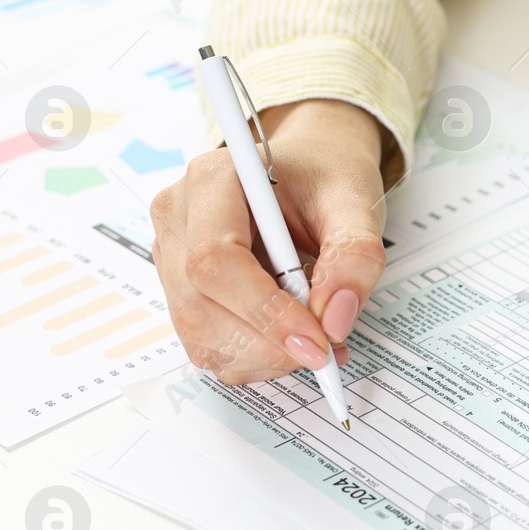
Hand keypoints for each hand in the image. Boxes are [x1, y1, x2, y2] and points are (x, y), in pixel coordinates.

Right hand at [151, 99, 391, 382]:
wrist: (309, 171)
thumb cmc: (324, 178)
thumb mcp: (356, 204)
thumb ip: (354, 256)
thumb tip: (334, 320)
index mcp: (213, 179)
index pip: (216, 259)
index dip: (265, 310)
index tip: (317, 340)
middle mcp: (179, 217)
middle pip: (200, 304)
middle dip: (268, 343)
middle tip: (325, 350)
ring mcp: (172, 255)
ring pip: (199, 333)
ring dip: (262, 356)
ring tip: (315, 341)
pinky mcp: (182, 289)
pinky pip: (205, 343)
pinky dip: (254, 358)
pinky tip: (290, 340)